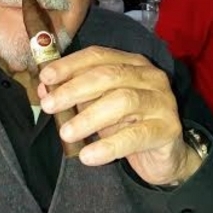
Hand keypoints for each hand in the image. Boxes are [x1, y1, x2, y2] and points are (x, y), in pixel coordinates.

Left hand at [38, 46, 201, 184]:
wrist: (166, 156)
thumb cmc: (127, 126)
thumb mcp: (98, 107)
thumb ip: (75, 96)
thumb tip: (44, 90)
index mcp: (131, 64)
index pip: (98, 56)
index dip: (69, 65)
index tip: (45, 77)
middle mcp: (150, 76)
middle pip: (108, 75)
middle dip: (73, 89)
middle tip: (48, 106)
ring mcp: (162, 101)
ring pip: (122, 101)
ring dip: (88, 117)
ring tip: (66, 133)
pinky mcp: (168, 129)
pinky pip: (135, 136)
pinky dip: (109, 146)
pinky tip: (88, 156)